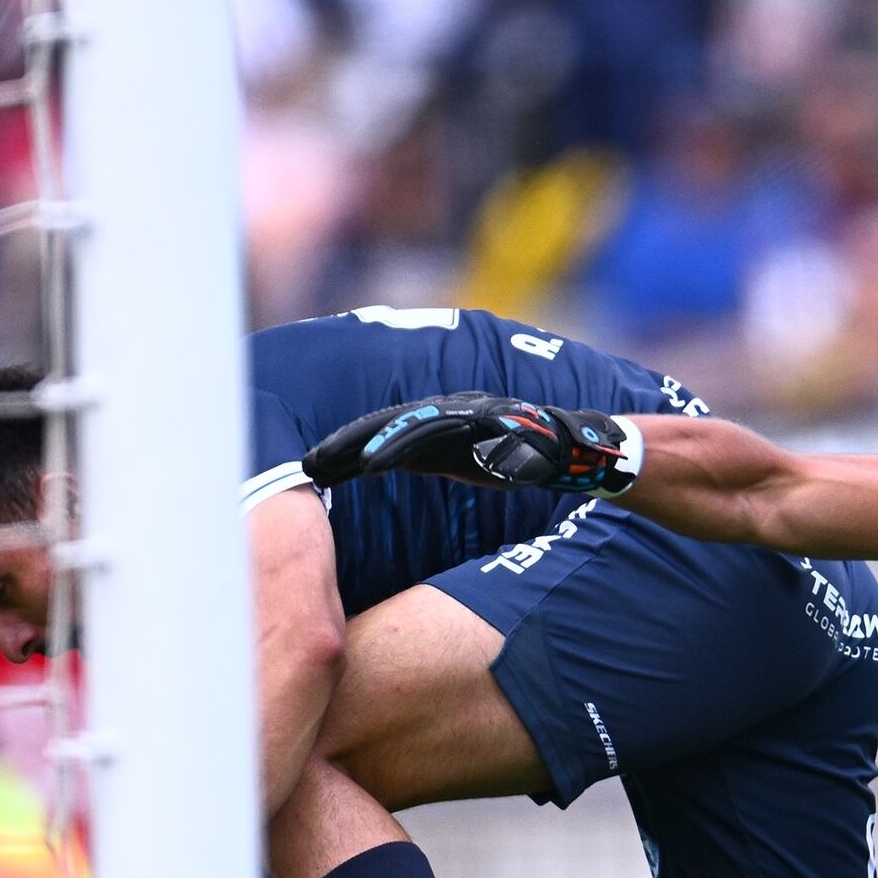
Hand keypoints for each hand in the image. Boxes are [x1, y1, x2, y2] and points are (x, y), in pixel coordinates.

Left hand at [304, 393, 638, 492]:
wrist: (570, 448)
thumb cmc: (517, 457)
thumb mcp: (461, 461)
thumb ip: (428, 458)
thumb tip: (392, 467)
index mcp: (437, 421)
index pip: (384, 429)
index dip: (349, 445)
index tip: (317, 465)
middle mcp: (443, 411)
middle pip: (381, 423)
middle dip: (341, 443)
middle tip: (306, 463)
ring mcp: (458, 413)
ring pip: (397, 426)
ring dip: (357, 445)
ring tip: (324, 465)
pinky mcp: (471, 423)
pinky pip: (427, 435)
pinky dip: (395, 449)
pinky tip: (370, 466)